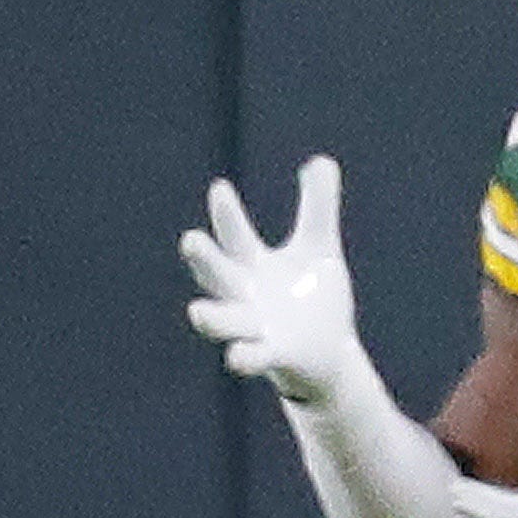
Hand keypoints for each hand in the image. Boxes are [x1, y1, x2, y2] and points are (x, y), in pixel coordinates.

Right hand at [180, 157, 369, 404]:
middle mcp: (244, 295)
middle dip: (204, 259)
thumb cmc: (312, 297)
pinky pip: (251, 357)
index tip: (220, 188)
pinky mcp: (272, 355)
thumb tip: (322, 160)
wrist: (327, 354)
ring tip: (197, 312)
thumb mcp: (319, 248)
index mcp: (252, 265)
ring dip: (211, 318)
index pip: (234, 236)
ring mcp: (254, 328)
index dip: (227, 213)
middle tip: (190, 240)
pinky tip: (238, 357)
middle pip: (217, 274)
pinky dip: (244, 357)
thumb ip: (318, 207)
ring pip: (223, 322)